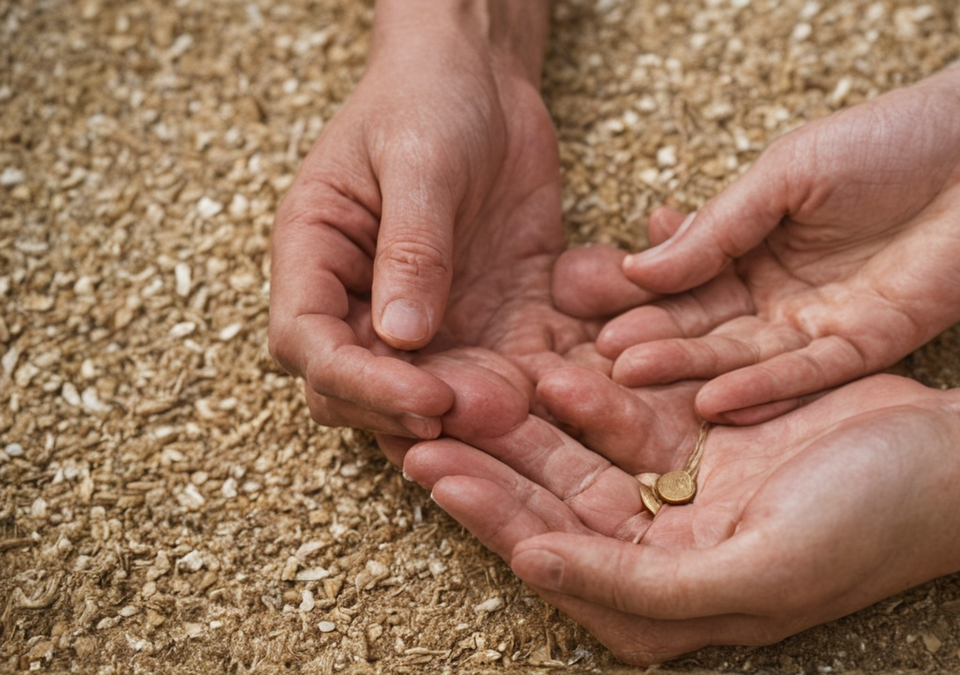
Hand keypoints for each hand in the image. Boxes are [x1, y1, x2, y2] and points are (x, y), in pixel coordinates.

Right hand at [269, 3, 599, 438]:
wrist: (482, 78)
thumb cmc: (427, 97)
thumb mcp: (417, 159)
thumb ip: (410, 246)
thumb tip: (400, 337)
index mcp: (316, 258)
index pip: (312, 348)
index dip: (363, 387)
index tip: (426, 399)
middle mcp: (361, 303)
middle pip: (367, 393)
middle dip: (422, 415)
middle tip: (490, 414)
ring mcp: (425, 320)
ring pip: (436, 397)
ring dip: (478, 415)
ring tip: (529, 408)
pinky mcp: (486, 321)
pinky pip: (504, 369)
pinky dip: (531, 387)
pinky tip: (567, 385)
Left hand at [403, 365, 959, 664]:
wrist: (959, 460)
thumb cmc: (873, 526)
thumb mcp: (759, 571)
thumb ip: (640, 587)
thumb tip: (535, 567)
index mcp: (666, 607)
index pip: (553, 557)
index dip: (490, 514)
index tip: (430, 466)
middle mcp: (663, 554)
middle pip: (552, 505)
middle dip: (489, 463)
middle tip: (421, 417)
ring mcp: (682, 493)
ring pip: (581, 455)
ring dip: (528, 423)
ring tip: (471, 383)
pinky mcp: (702, 440)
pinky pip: (629, 413)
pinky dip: (592, 391)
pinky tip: (555, 363)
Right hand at [555, 82, 959, 424]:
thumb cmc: (888, 140)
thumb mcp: (786, 172)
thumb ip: (720, 225)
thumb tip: (643, 263)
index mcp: (752, 243)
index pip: (682, 277)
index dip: (634, 295)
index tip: (581, 312)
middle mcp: (778, 292)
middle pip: (704, 325)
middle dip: (651, 341)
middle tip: (595, 361)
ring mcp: (820, 323)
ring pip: (744, 356)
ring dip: (691, 371)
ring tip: (633, 380)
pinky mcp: (868, 347)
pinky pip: (807, 377)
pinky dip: (763, 391)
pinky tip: (714, 403)